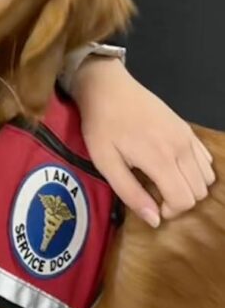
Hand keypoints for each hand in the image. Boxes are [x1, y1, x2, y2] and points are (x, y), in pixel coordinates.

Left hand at [71, 58, 213, 225]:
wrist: (107, 87)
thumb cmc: (101, 125)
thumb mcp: (105, 162)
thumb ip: (130, 192)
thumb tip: (155, 220)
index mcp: (160, 158)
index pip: (184, 200)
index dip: (169, 211)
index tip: (151, 204)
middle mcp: (181, 148)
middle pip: (199, 192)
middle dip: (179, 201)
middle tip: (154, 193)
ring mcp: (187, 137)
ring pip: (207, 177)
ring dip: (189, 187)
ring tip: (163, 181)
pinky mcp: (187, 128)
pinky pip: (206, 159)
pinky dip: (195, 170)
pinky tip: (172, 166)